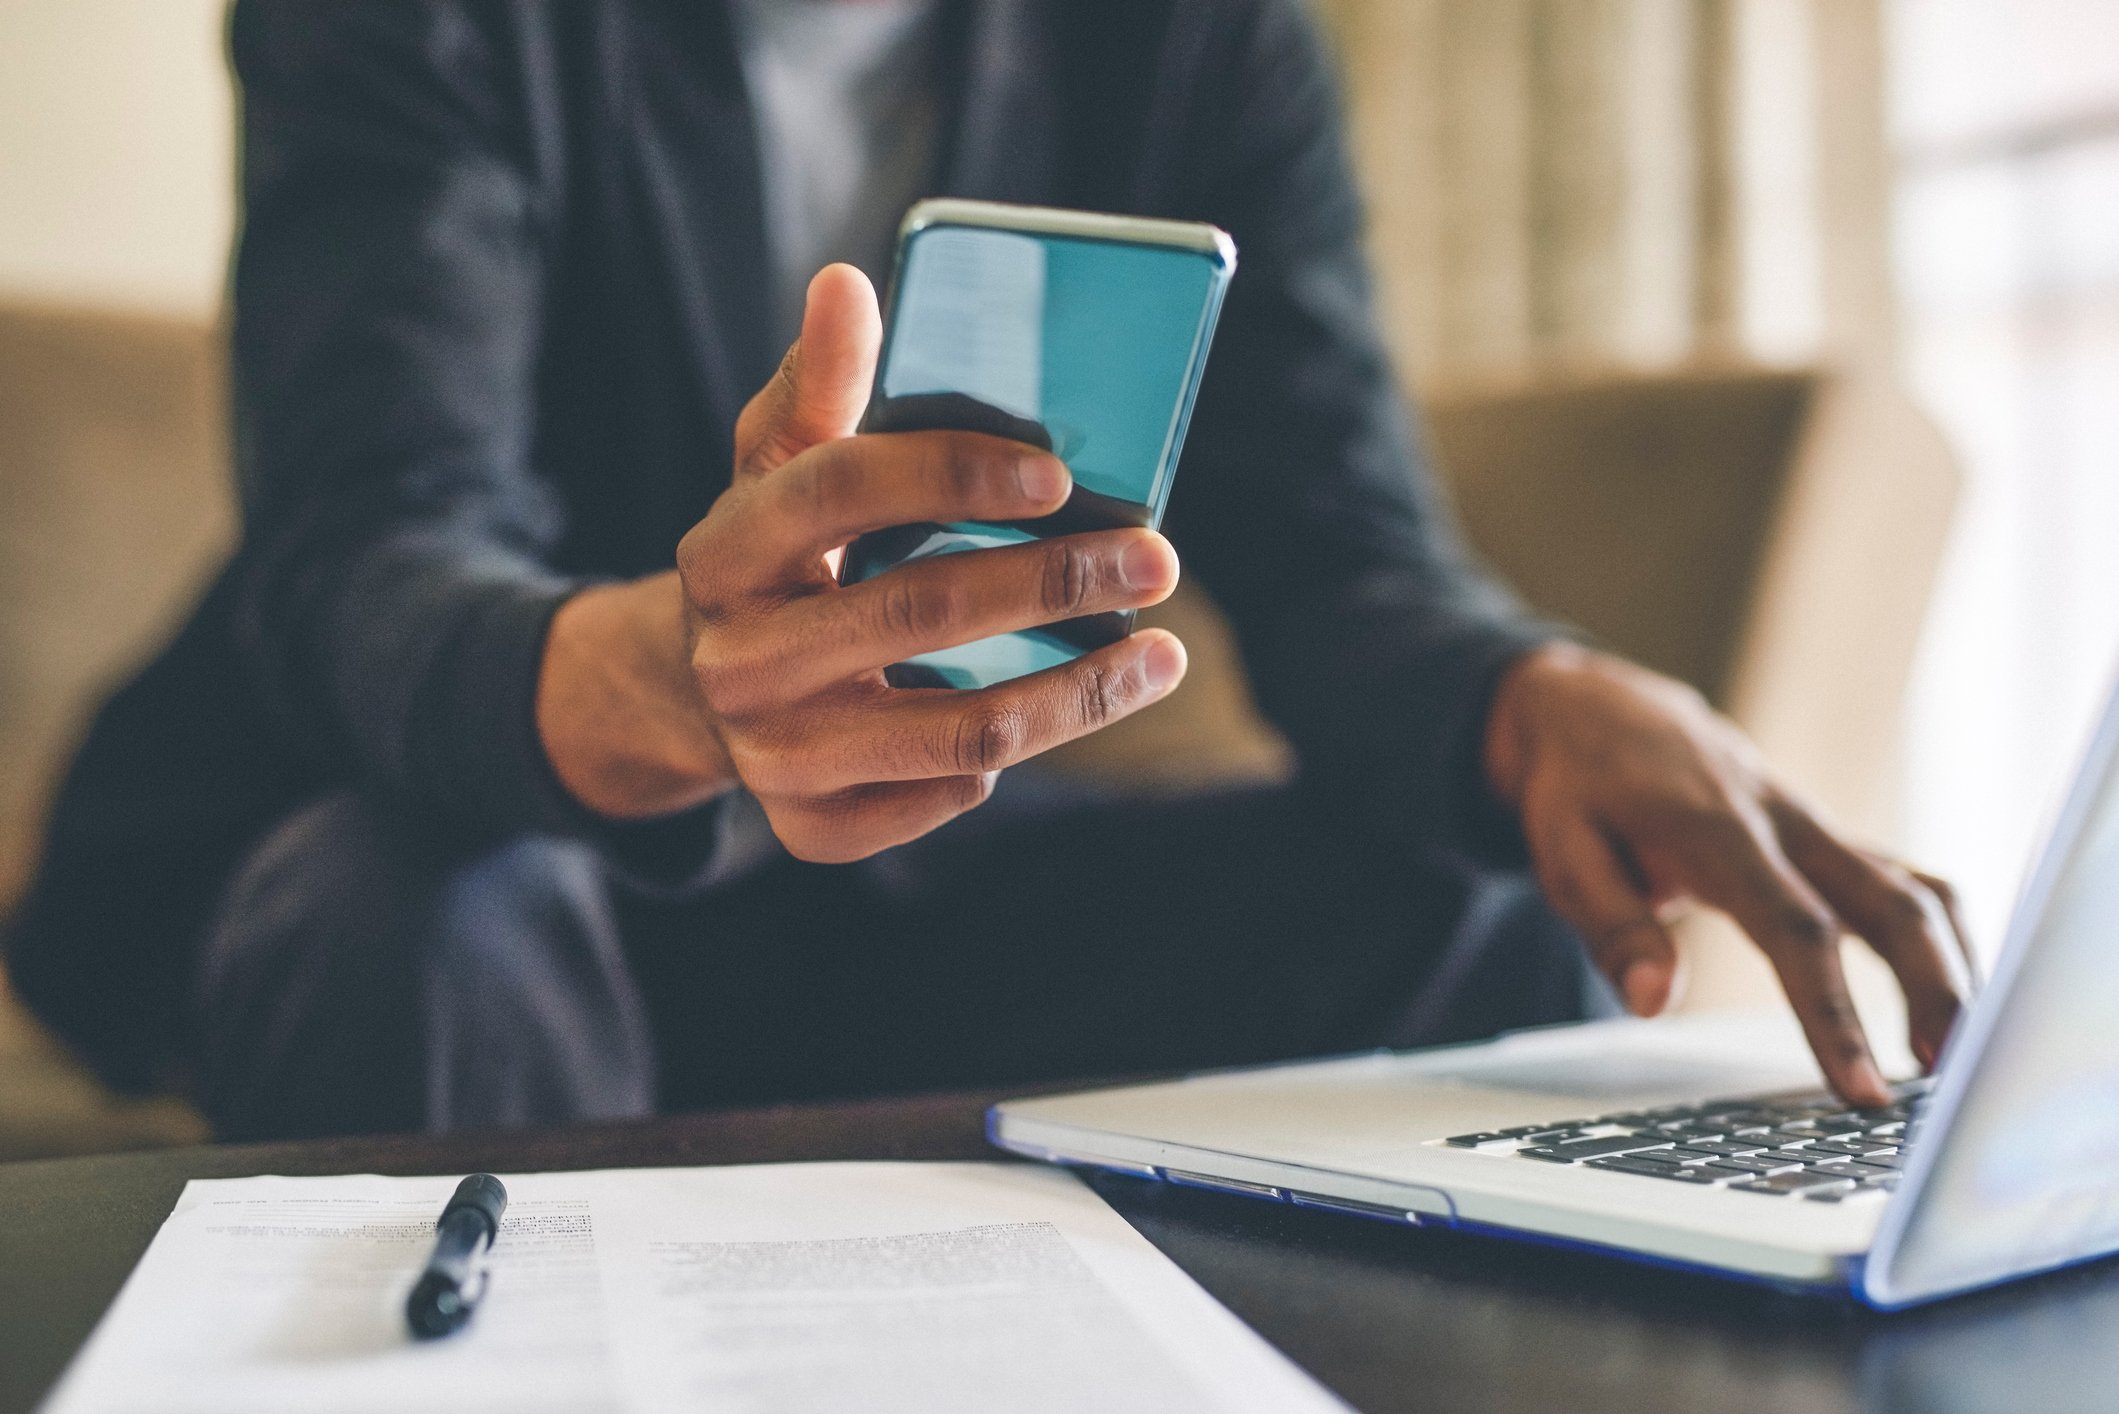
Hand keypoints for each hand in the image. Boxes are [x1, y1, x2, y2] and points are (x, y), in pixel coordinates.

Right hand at [537, 264, 1186, 859]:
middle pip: (919, 611)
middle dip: (1057, 582)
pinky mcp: (808, 827)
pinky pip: (938, 797)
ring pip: (959, 732)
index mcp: (724, 549)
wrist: (698, 690)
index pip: (838, 489)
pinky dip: (1006, 761)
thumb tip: (848, 285)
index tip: (1059, 472)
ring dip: (1081, 693)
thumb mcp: (778, 465)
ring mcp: (772, 754)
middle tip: (1157, 559)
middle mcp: (737, 659)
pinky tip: (1056, 713)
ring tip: (1163, 654)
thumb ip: (819, 383)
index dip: (951, 473)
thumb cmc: (779, 555)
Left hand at [1485, 642, 1974, 1106]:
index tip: (1862, 1090)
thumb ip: (1613, 927)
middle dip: (1935, 991)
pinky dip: (1939, 941)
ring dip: (1952, 969)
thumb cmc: (1580, 789)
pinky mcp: (1827, 839)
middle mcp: (1786, 824)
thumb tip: (1652, 1004)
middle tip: (1949, 1080)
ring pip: (1916, 890)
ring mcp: (1815, 828)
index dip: (1834, 1013)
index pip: (1795, 930)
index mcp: (1719, 832)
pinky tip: (1949, 1000)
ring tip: (1956, 1058)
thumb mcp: (1564, 852)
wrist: (1600, 713)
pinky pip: (1905, 883)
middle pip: (1892, 904)